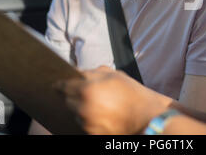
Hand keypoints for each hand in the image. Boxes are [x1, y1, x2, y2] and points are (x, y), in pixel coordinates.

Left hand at [54, 66, 170, 134]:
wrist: (148, 117)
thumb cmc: (133, 94)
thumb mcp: (114, 75)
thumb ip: (92, 72)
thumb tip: (77, 73)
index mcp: (87, 90)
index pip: (63, 86)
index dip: (60, 83)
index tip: (57, 83)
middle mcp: (83, 108)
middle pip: (67, 100)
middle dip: (72, 96)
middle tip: (83, 92)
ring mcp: (87, 123)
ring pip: (75, 113)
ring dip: (80, 108)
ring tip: (96, 104)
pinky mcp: (92, 134)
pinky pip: (83, 124)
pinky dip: (88, 119)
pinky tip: (100, 114)